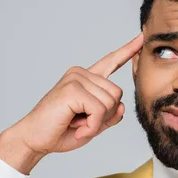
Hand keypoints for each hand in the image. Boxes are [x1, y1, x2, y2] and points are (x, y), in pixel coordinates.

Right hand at [0, 33, 143, 173]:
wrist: (35, 140)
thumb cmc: (61, 131)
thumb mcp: (94, 125)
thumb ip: (110, 115)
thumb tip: (121, 105)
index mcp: (86, 79)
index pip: (111, 61)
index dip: (128, 51)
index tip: (142, 37)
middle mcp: (81, 74)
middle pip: (117, 94)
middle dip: (105, 116)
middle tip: (83, 124)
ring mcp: (76, 79)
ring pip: (110, 102)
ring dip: (97, 122)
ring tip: (77, 125)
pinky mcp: (72, 89)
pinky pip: (99, 110)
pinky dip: (91, 126)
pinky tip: (77, 128)